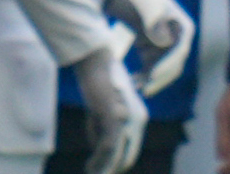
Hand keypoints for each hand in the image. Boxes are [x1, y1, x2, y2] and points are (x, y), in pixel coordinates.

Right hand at [70, 44, 147, 173]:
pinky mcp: (114, 116)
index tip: (105, 173)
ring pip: (118, 152)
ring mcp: (127, 118)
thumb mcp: (101, 114)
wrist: (97, 66)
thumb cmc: (99, 88)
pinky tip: (90, 168)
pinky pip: (109, 144)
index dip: (120, 163)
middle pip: (128, 154)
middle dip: (113, 168)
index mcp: (138, 119)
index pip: (132, 149)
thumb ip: (100, 131)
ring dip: (105, 167)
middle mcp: (138, 120)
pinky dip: (100, 159)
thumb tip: (96, 151)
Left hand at [105, 0, 195, 95]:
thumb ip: (153, 15)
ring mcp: (163, 42)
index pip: (181, 48)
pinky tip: (129, 82)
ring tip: (132, 88)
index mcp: (181, 22)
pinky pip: (151, 67)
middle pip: (174, 63)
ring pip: (163, 69)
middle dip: (161, 78)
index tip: (153, 76)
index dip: (170, 64)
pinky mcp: (150, 47)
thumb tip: (164, 40)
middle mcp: (176, 34)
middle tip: (144, 91)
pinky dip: (143, 77)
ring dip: (151, 81)